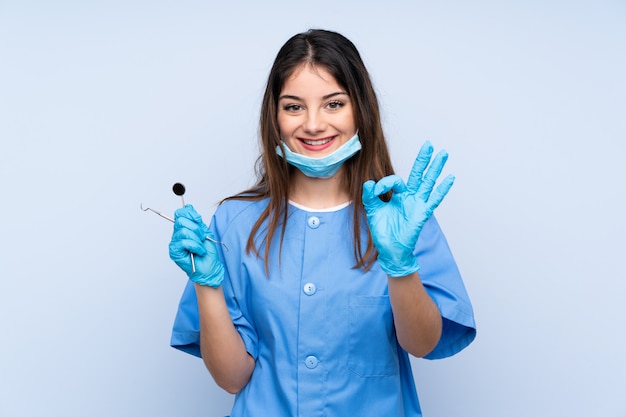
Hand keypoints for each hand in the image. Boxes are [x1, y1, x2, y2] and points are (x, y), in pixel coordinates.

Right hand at [169, 205, 224, 286]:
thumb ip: (196, 220)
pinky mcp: (174, 251)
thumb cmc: (207, 252)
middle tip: (202, 237)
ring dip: (197, 239)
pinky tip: (199, 252)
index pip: (180, 213)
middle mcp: (177, 234)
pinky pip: (184, 242)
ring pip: (184, 231)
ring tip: (201, 247)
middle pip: (181, 220)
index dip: (190, 214)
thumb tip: (189, 207)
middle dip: (196, 228)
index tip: (199, 220)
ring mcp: (175, 242)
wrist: (209, 268)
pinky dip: (196, 246)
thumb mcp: (205, 232)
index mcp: (184, 228)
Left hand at [362, 141, 454, 276]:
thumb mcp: (373, 210)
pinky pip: (434, 199)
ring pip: (428, 182)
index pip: (395, 180)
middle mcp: (410, 197)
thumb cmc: (383, 231)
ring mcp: (418, 203)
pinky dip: (442, 189)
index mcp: (398, 195)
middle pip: (418, 174)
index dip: (385, 183)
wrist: (390, 249)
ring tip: (443, 154)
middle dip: (423, 159)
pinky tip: (450, 178)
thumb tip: (369, 183)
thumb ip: (370, 196)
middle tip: (429, 144)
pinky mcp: (422, 212)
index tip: (375, 190)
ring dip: (435, 168)